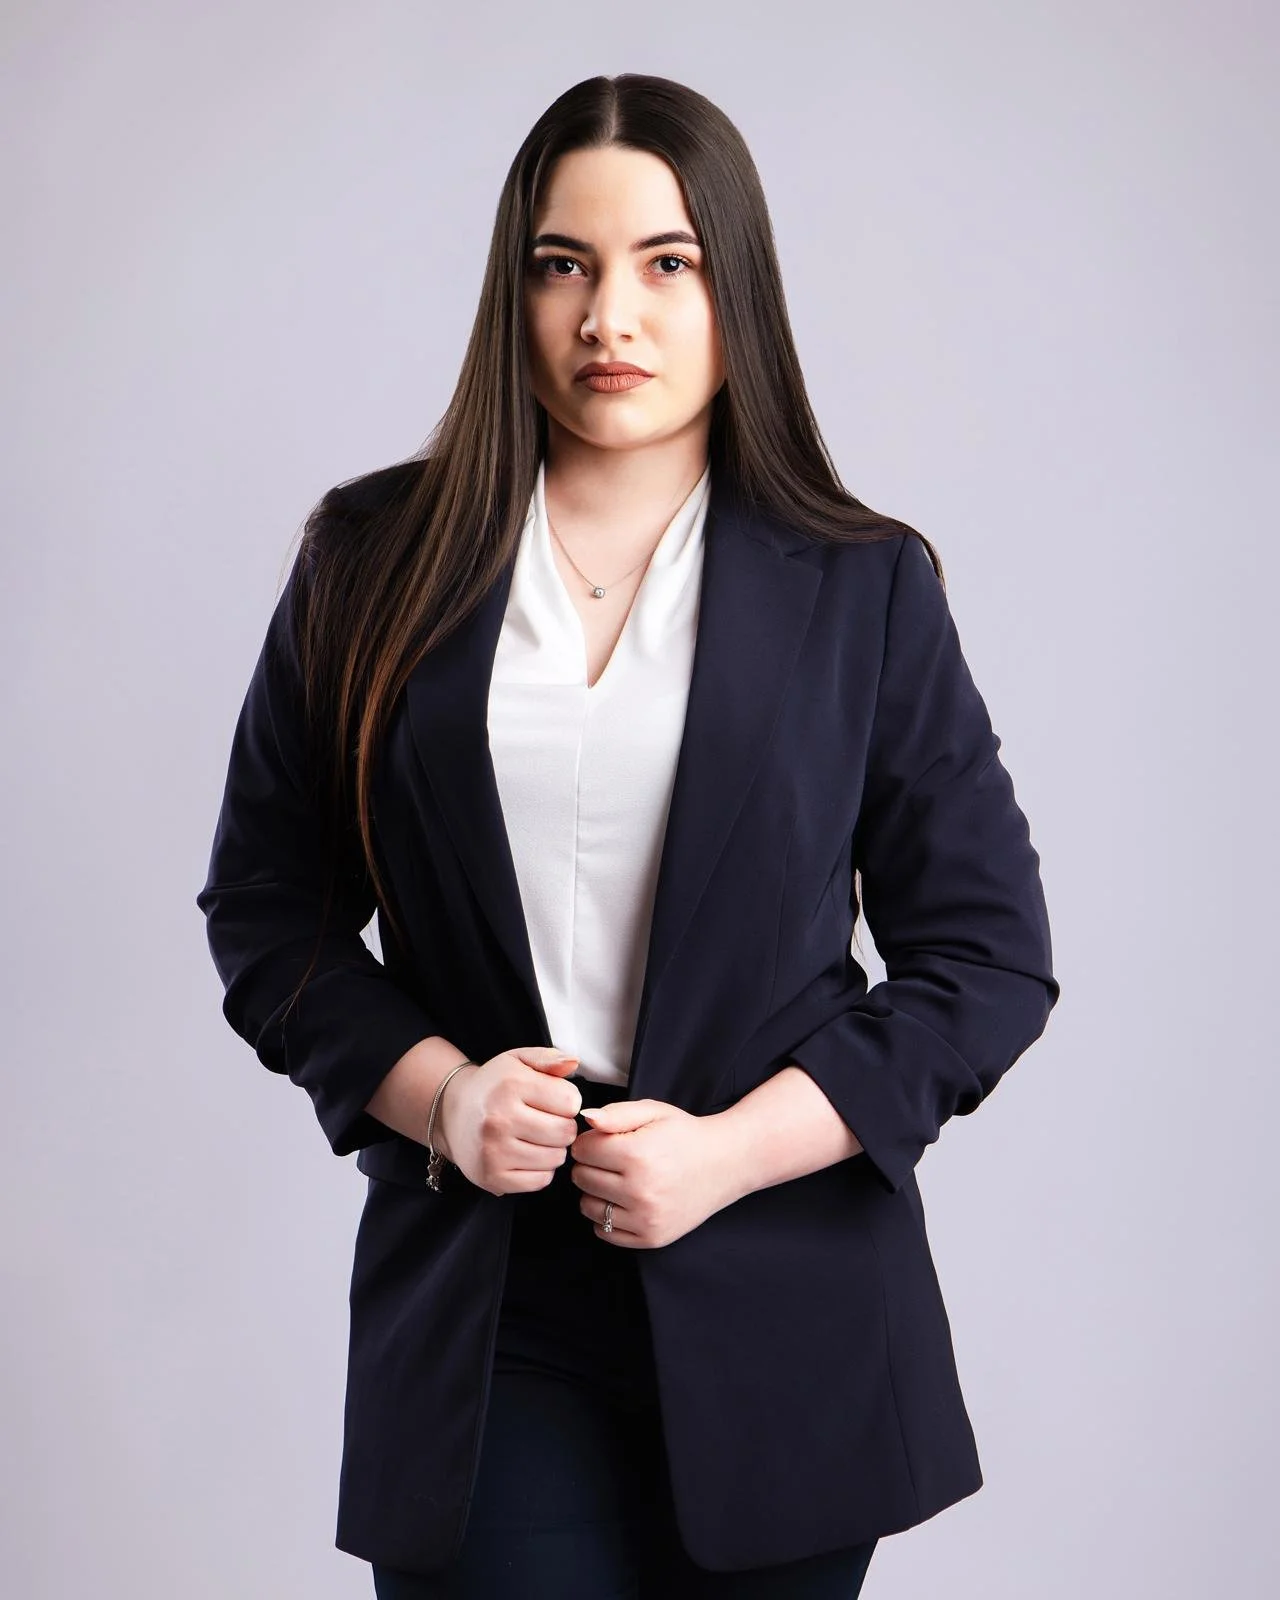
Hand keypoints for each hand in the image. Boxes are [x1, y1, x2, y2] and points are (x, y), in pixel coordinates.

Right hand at [437, 1047, 582, 1196]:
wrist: (452, 1113)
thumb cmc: (494, 1086)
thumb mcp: (518, 1060)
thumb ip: (549, 1058)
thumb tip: (574, 1062)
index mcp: (510, 1086)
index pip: (571, 1102)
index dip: (568, 1100)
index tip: (554, 1100)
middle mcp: (499, 1120)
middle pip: (565, 1132)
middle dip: (563, 1126)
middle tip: (547, 1120)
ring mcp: (494, 1152)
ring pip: (556, 1158)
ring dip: (553, 1148)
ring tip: (535, 1136)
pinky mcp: (492, 1177)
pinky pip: (541, 1180)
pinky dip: (541, 1170)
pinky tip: (527, 1154)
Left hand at [569, 1098, 739, 1247]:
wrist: (725, 1163)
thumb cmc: (685, 1135)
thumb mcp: (653, 1112)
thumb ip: (616, 1113)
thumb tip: (586, 1118)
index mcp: (638, 1155)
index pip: (582, 1150)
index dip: (589, 1141)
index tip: (605, 1140)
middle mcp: (641, 1190)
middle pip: (582, 1178)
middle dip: (591, 1164)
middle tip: (613, 1159)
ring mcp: (646, 1218)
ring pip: (588, 1206)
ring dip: (595, 1192)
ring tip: (618, 1180)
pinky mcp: (651, 1237)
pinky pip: (604, 1232)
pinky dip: (606, 1217)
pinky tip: (624, 1201)